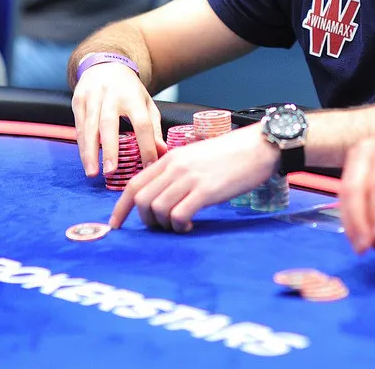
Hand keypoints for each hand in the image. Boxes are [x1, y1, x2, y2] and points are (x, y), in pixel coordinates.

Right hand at [70, 61, 165, 176]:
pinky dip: (82, 144)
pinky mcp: (78, 99)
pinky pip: (79, 126)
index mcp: (133, 96)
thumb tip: (162, 152)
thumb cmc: (129, 89)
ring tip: (93, 173)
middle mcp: (112, 95)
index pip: (142, 123)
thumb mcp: (146, 103)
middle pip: (109, 124)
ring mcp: (92, 96)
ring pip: (89, 126)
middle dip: (110, 149)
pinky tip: (86, 160)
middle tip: (111, 172)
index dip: (146, 145)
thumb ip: (153, 128)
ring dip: (89, 151)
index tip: (148, 166)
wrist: (104, 63)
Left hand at [109, 125, 278, 232]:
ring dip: (164, 225)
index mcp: (170, 158)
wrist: (259, 147)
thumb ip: (177, 172)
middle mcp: (175, 167)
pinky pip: (178, 215)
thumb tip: (162, 196)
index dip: (121, 208)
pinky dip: (180, 226)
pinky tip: (190, 225)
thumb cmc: (231, 155)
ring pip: (157, 209)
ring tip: (180, 226)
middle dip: (146, 220)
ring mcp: (189, 178)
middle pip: (141, 199)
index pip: (134, 184)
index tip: (116, 224)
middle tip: (162, 227)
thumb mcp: (196, 157)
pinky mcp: (206, 191)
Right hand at [339, 122, 374, 253]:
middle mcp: (368, 149)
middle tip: (364, 248)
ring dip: (350, 222)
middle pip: (355, 188)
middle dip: (357, 221)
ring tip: (360, 246)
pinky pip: (345, 192)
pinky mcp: (350, 164)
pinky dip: (349, 215)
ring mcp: (355, 154)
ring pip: (345, 192)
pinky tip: (357, 233)